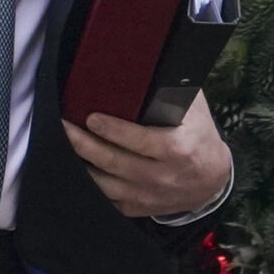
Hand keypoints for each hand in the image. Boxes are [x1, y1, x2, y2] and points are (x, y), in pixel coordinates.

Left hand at [63, 90, 232, 218]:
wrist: (213, 179)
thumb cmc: (198, 135)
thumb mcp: (194, 110)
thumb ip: (172, 91)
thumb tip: (144, 65)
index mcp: (178, 150)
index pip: (141, 141)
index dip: (114, 130)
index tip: (91, 117)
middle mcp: (163, 176)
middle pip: (115, 162)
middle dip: (84, 144)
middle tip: (63, 125)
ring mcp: (149, 196)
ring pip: (106, 186)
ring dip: (80, 166)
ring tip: (60, 145)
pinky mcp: (139, 208)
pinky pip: (107, 201)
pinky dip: (87, 186)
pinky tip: (72, 168)